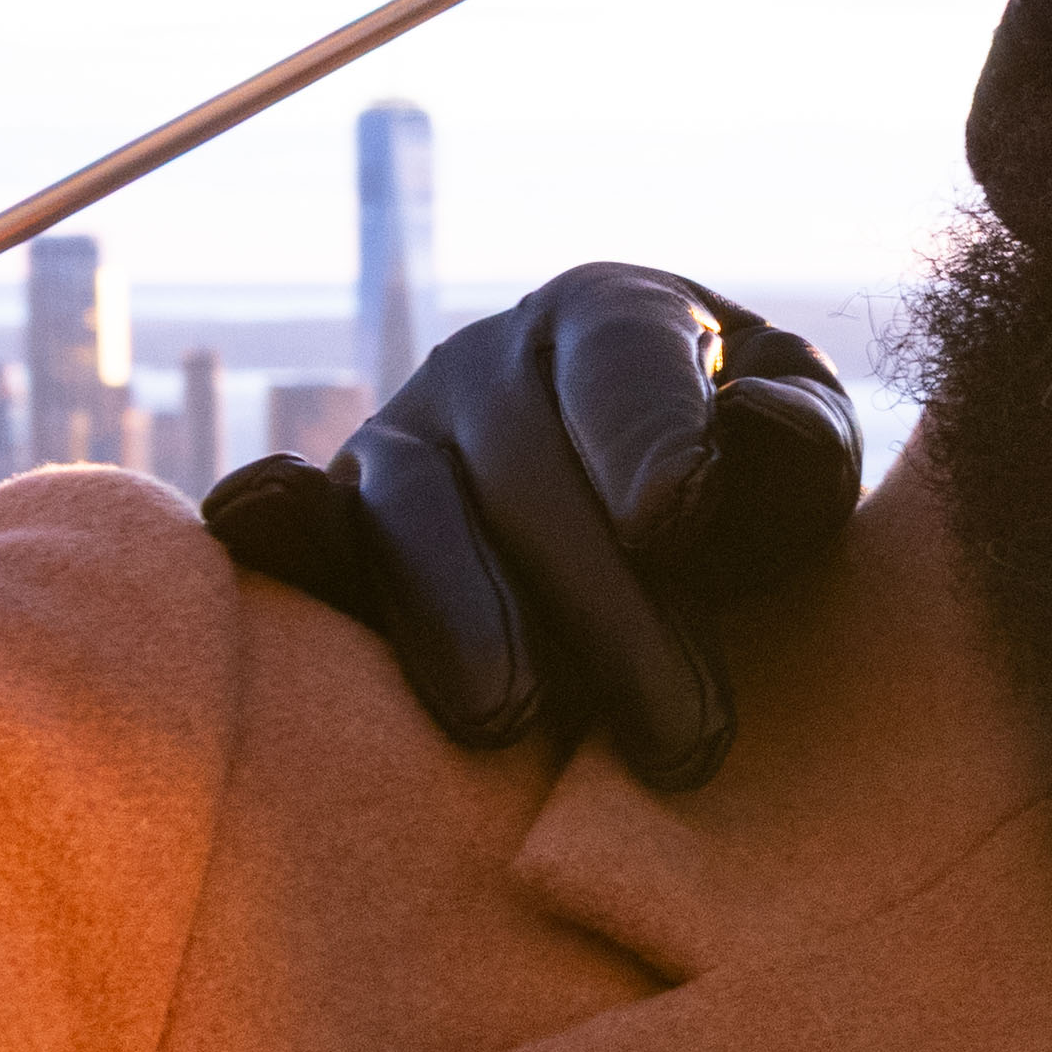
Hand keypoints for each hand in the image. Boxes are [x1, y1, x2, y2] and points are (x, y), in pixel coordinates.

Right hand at [204, 267, 864, 793]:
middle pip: (528, 471)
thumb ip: (799, 438)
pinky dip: (275, 529)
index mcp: (611, 315)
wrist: (656, 549)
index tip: (676, 521)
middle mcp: (488, 361)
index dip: (646, 433)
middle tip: (685, 736)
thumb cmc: (743, 497)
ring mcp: (399, 439)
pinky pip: (301, 531)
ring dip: (461, 621)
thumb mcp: (799, 460)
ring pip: (412, 515)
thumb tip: (754, 425)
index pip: (623, 358)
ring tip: (515, 722)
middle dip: (607, 608)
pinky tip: (251, 539)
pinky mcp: (336, 528)